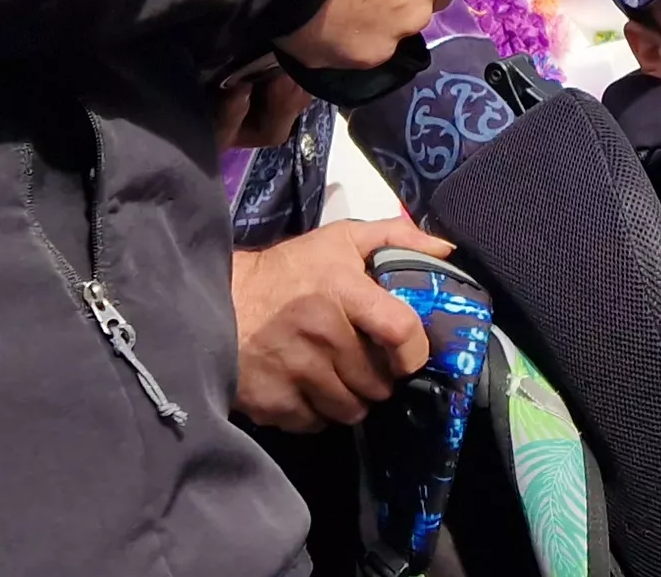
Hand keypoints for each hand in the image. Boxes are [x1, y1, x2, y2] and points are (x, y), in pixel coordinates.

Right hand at [231, 220, 449, 430]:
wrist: (215, 302)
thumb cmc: (286, 272)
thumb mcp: (338, 241)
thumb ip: (394, 238)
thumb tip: (445, 251)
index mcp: (341, 289)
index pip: (400, 330)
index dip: (414, 351)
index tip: (409, 356)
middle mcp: (321, 332)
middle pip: (379, 382)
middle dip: (379, 378)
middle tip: (363, 362)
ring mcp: (296, 371)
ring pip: (352, 409)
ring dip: (352, 399)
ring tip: (337, 377)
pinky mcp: (274, 401)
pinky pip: (317, 423)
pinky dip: (318, 412)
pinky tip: (308, 388)